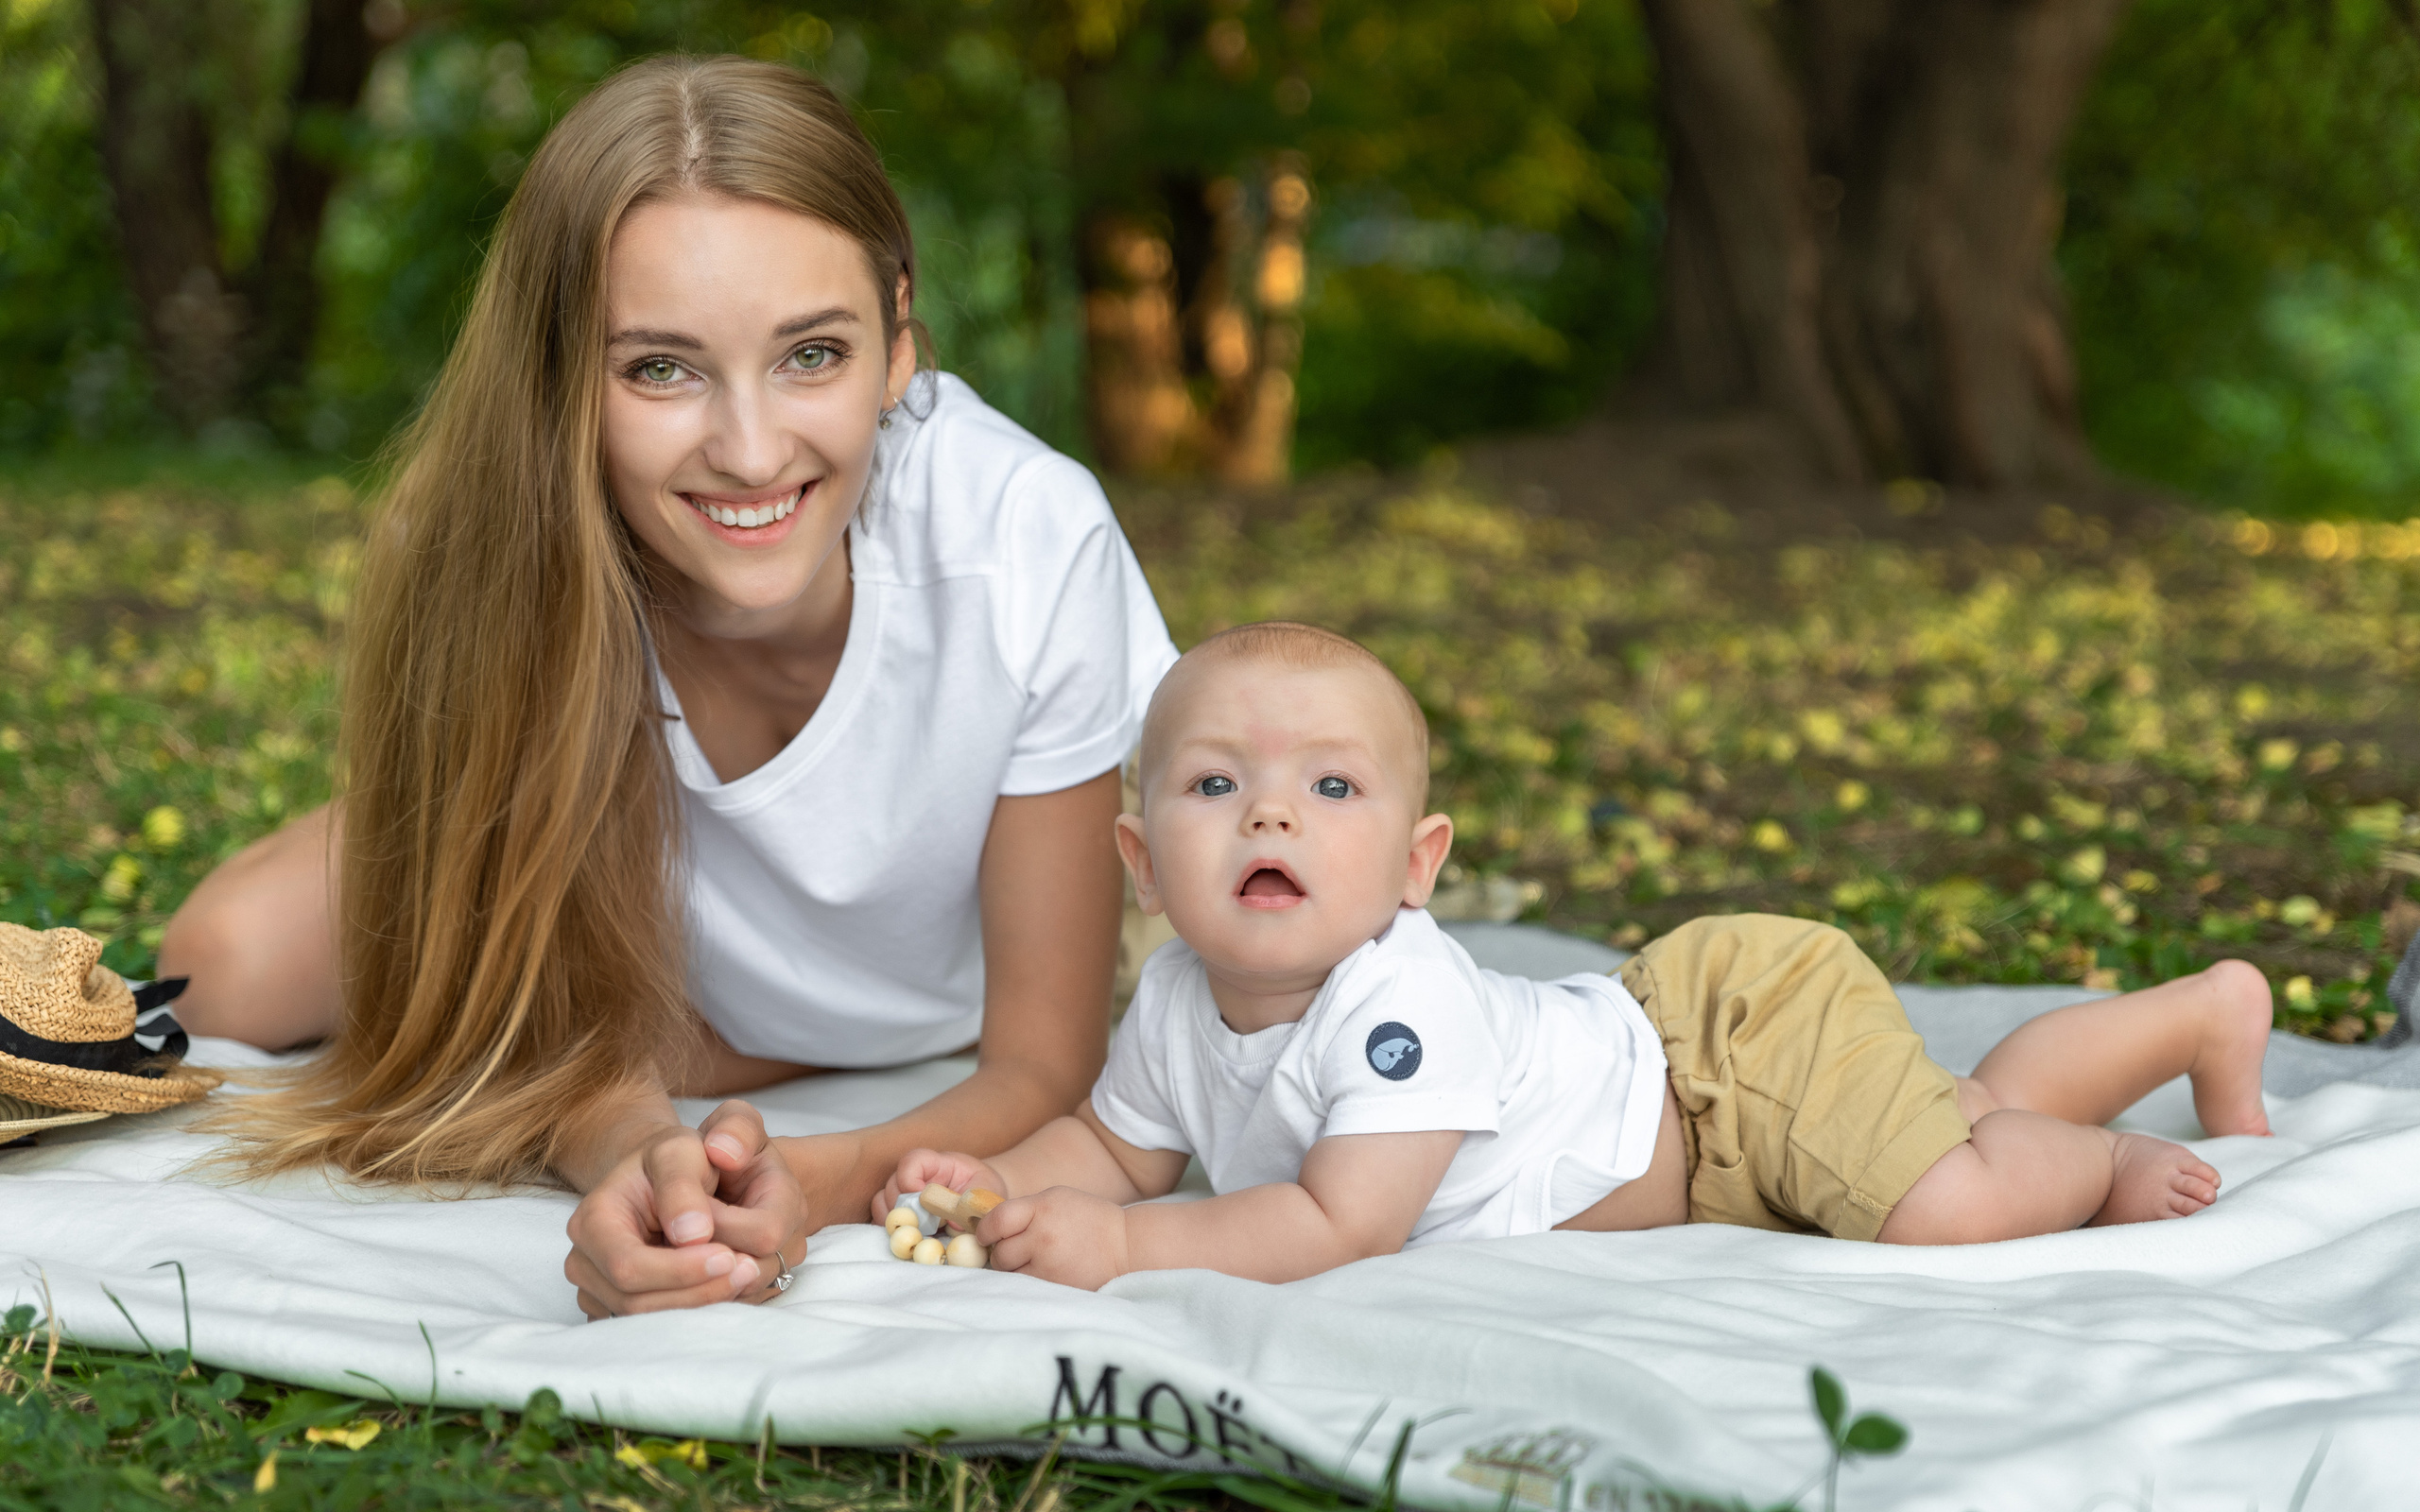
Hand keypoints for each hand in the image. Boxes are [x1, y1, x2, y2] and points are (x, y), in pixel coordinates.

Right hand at [564, 1100, 805, 1319]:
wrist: (671, 1176)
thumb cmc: (678, 1159)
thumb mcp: (683, 1148)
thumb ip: (685, 1181)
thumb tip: (692, 1233)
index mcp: (592, 1220)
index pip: (628, 1267)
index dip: (680, 1270)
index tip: (729, 1255)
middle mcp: (585, 1262)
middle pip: (637, 1303)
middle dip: (698, 1291)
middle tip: (751, 1270)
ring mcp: (600, 1291)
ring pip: (650, 1323)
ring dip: (703, 1305)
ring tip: (747, 1275)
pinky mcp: (622, 1310)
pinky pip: (657, 1329)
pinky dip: (697, 1313)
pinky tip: (728, 1288)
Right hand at [876, 1148, 1006, 1227]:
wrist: (980, 1200)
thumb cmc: (983, 1191)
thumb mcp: (985, 1193)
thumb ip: (971, 1203)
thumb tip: (952, 1223)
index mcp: (936, 1163)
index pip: (911, 1161)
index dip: (910, 1179)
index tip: (922, 1199)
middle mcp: (914, 1177)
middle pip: (892, 1185)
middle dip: (904, 1208)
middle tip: (923, 1225)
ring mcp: (903, 1194)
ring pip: (881, 1202)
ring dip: (895, 1220)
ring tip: (918, 1233)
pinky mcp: (900, 1212)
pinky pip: (882, 1218)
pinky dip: (892, 1229)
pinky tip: (910, 1238)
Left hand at [979, 1186, 1130, 1289]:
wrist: (1125, 1247)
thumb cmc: (1088, 1220)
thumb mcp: (1057, 1199)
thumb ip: (1023, 1210)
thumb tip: (986, 1228)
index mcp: (1043, 1209)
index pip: (996, 1221)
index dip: (985, 1230)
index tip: (986, 1235)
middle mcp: (1043, 1237)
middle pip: (1000, 1253)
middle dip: (1002, 1253)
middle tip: (1015, 1250)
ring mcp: (1049, 1266)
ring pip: (1010, 1275)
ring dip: (1015, 1270)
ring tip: (1035, 1261)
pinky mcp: (1056, 1287)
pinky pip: (1027, 1288)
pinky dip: (1030, 1282)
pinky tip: (1046, 1272)